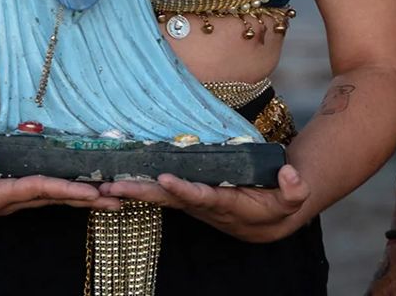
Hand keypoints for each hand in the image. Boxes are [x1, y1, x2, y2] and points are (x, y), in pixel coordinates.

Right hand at [0, 154, 121, 218]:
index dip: (66, 190)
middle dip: (87, 199)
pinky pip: (43, 195)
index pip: (38, 191)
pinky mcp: (9, 195)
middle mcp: (8, 201)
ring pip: (52, 199)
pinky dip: (65, 193)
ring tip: (111, 197)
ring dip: (81, 199)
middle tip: (120, 199)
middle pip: (54, 199)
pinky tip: (81, 190)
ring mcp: (10, 200)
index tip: (92, 192)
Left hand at [98, 163, 312, 242]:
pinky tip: (112, 182)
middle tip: (114, 187)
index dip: (184, 189)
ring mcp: (190, 203)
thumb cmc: (278, 206)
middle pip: (168, 200)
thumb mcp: (292, 200)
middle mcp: (202, 205)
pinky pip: (156, 192)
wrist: (264, 223)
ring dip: (131, 192)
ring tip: (102, 185)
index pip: (202, 196)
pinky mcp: (184, 196)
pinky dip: (135, 187)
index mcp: (226, 204)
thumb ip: (294, 188)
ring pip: (157, 197)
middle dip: (142, 193)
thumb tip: (290, 173)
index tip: (165, 178)